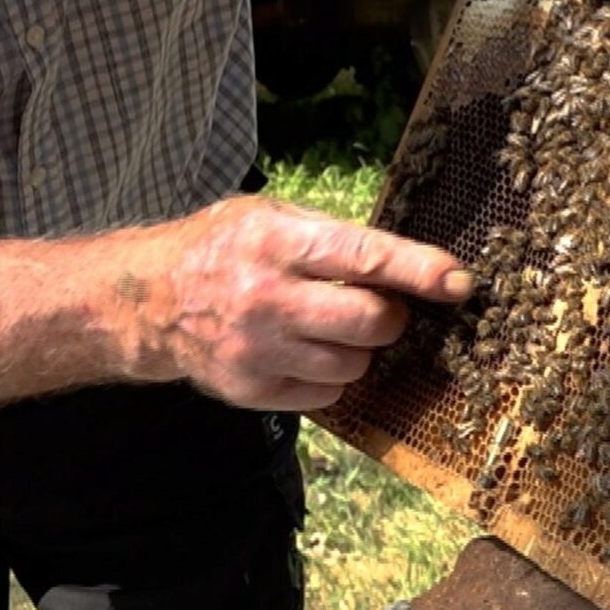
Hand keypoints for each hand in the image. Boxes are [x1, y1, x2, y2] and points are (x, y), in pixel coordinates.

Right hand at [131, 197, 471, 410]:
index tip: (459, 282)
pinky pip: (327, 393)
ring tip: (329, 325)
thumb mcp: (268, 216)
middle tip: (378, 305)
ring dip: (359, 347)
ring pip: (355, 364)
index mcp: (275, 242)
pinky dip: (331, 373)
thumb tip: (407, 262)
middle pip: (370, 322)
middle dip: (391, 315)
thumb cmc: (220, 246)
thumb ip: (330, 236)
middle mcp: (267, 297)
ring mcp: (258, 350)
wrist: (150, 300)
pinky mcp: (252, 389)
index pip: (363, 257)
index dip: (418, 270)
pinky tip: (305, 349)